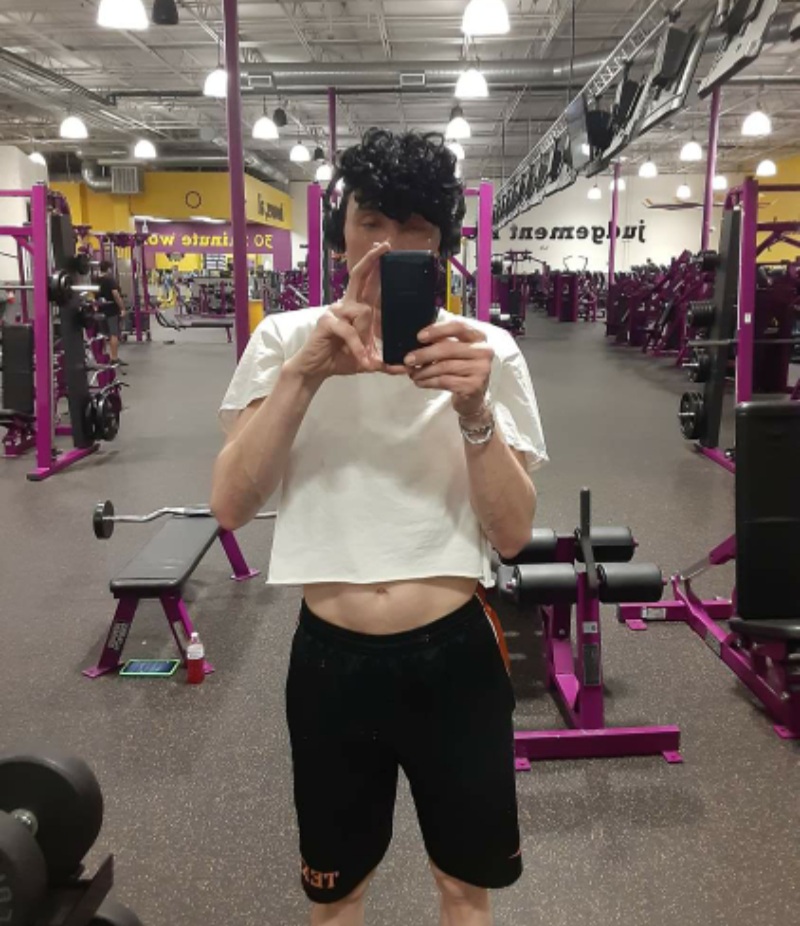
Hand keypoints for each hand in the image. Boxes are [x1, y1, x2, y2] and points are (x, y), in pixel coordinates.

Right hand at [286, 242, 392, 384]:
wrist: (315, 371)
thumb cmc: (339, 360)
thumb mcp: (366, 360)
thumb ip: (384, 361)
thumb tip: (404, 369)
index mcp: (355, 309)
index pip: (367, 283)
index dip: (375, 265)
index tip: (385, 248)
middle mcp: (345, 305)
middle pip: (358, 276)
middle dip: (372, 260)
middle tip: (384, 246)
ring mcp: (334, 311)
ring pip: (363, 312)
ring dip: (368, 337)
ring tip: (367, 357)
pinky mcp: (327, 321)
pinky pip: (350, 330)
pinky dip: (358, 347)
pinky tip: (362, 360)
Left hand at [401, 320, 493, 417]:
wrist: (472, 397)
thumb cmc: (460, 370)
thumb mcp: (451, 353)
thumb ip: (435, 346)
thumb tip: (408, 350)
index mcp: (478, 336)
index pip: (458, 327)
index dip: (438, 330)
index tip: (420, 337)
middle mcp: (483, 350)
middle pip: (448, 348)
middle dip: (424, 354)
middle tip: (408, 360)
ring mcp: (481, 369)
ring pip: (444, 366)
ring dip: (424, 371)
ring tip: (413, 374)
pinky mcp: (473, 386)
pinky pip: (445, 381)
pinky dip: (428, 381)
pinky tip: (420, 382)